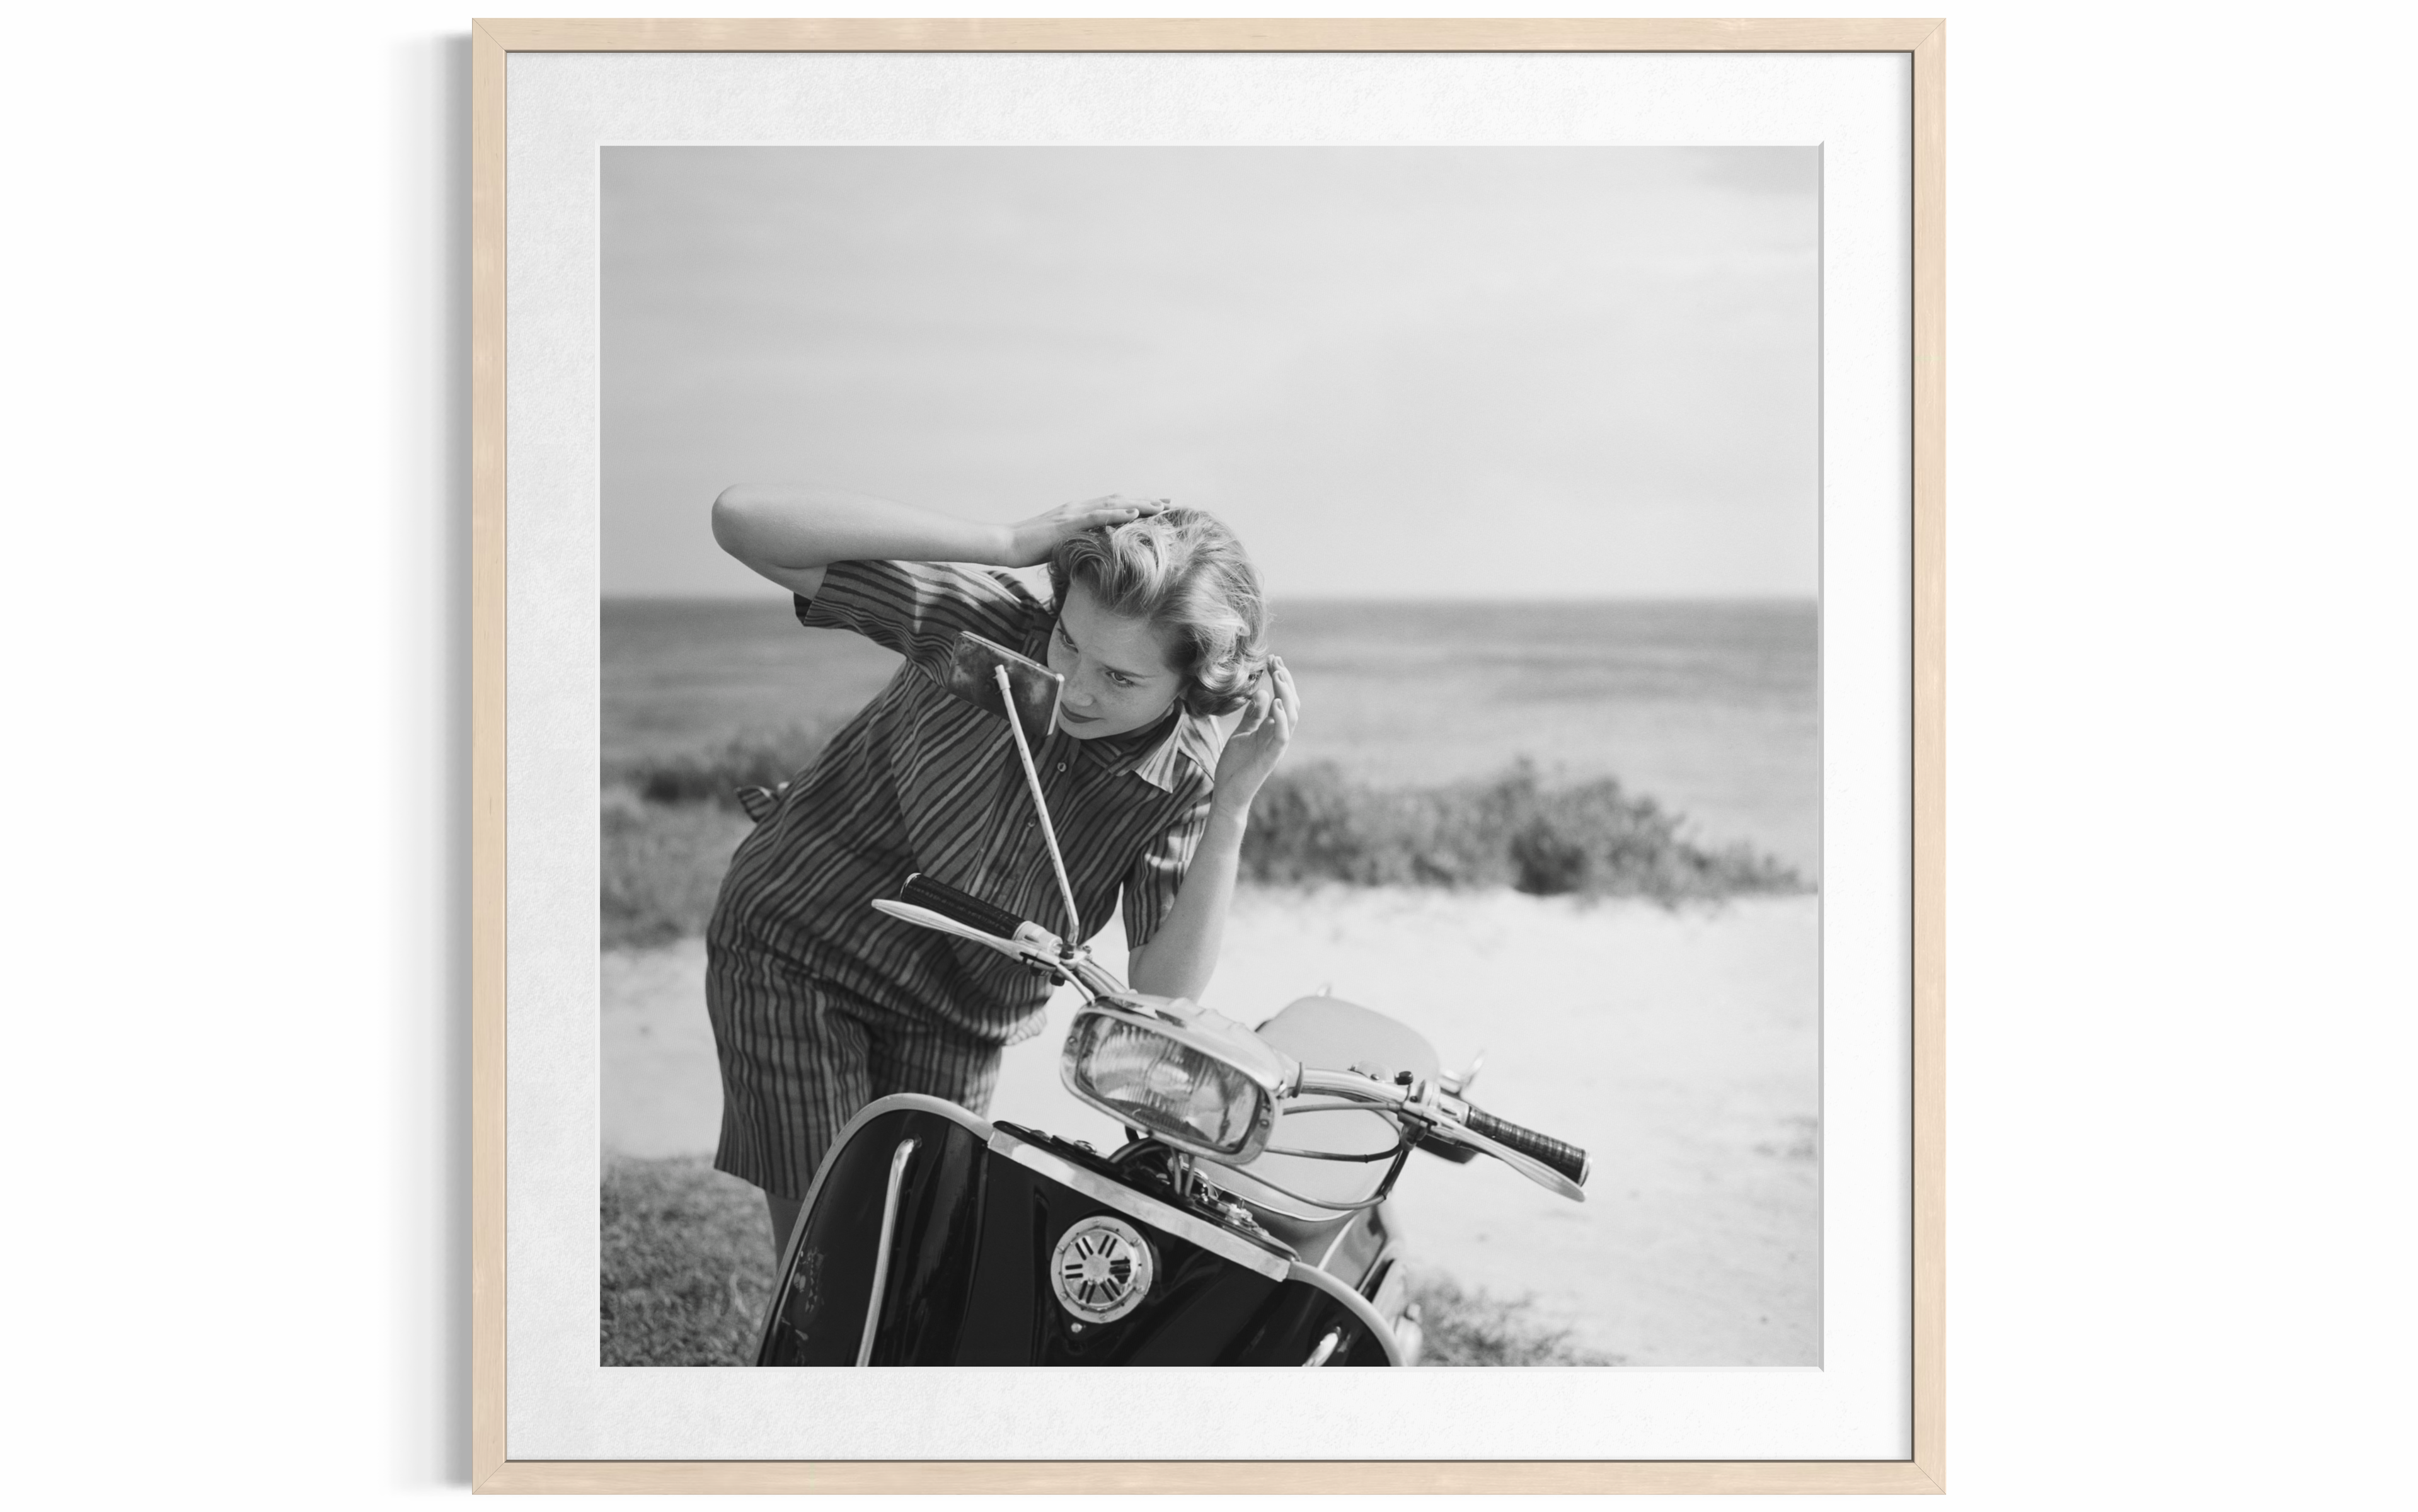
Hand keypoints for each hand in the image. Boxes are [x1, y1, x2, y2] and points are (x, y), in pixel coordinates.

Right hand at [999, 495, 1169, 567]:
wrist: (1007, 544)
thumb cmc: (1030, 548)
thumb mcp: (1060, 545)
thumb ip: (1077, 543)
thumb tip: (1093, 552)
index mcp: (1077, 512)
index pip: (1112, 505)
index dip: (1135, 505)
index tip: (1156, 507)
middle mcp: (1078, 507)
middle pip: (1118, 500)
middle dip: (1144, 501)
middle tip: (1168, 502)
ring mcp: (1073, 513)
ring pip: (1112, 504)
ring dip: (1138, 504)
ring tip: (1160, 506)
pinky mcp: (1067, 523)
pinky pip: (1097, 516)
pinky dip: (1117, 513)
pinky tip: (1134, 513)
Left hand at [1212, 656, 1298, 812]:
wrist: (1228, 794)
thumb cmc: (1235, 766)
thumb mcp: (1242, 733)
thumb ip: (1253, 715)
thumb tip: (1261, 693)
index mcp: (1271, 728)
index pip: (1282, 698)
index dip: (1280, 679)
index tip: (1273, 660)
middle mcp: (1278, 735)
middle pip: (1291, 703)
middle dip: (1285, 681)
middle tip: (1276, 661)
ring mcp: (1276, 745)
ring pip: (1291, 716)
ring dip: (1286, 694)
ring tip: (1278, 675)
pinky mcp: (1270, 757)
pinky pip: (1281, 735)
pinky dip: (1282, 719)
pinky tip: (1278, 703)